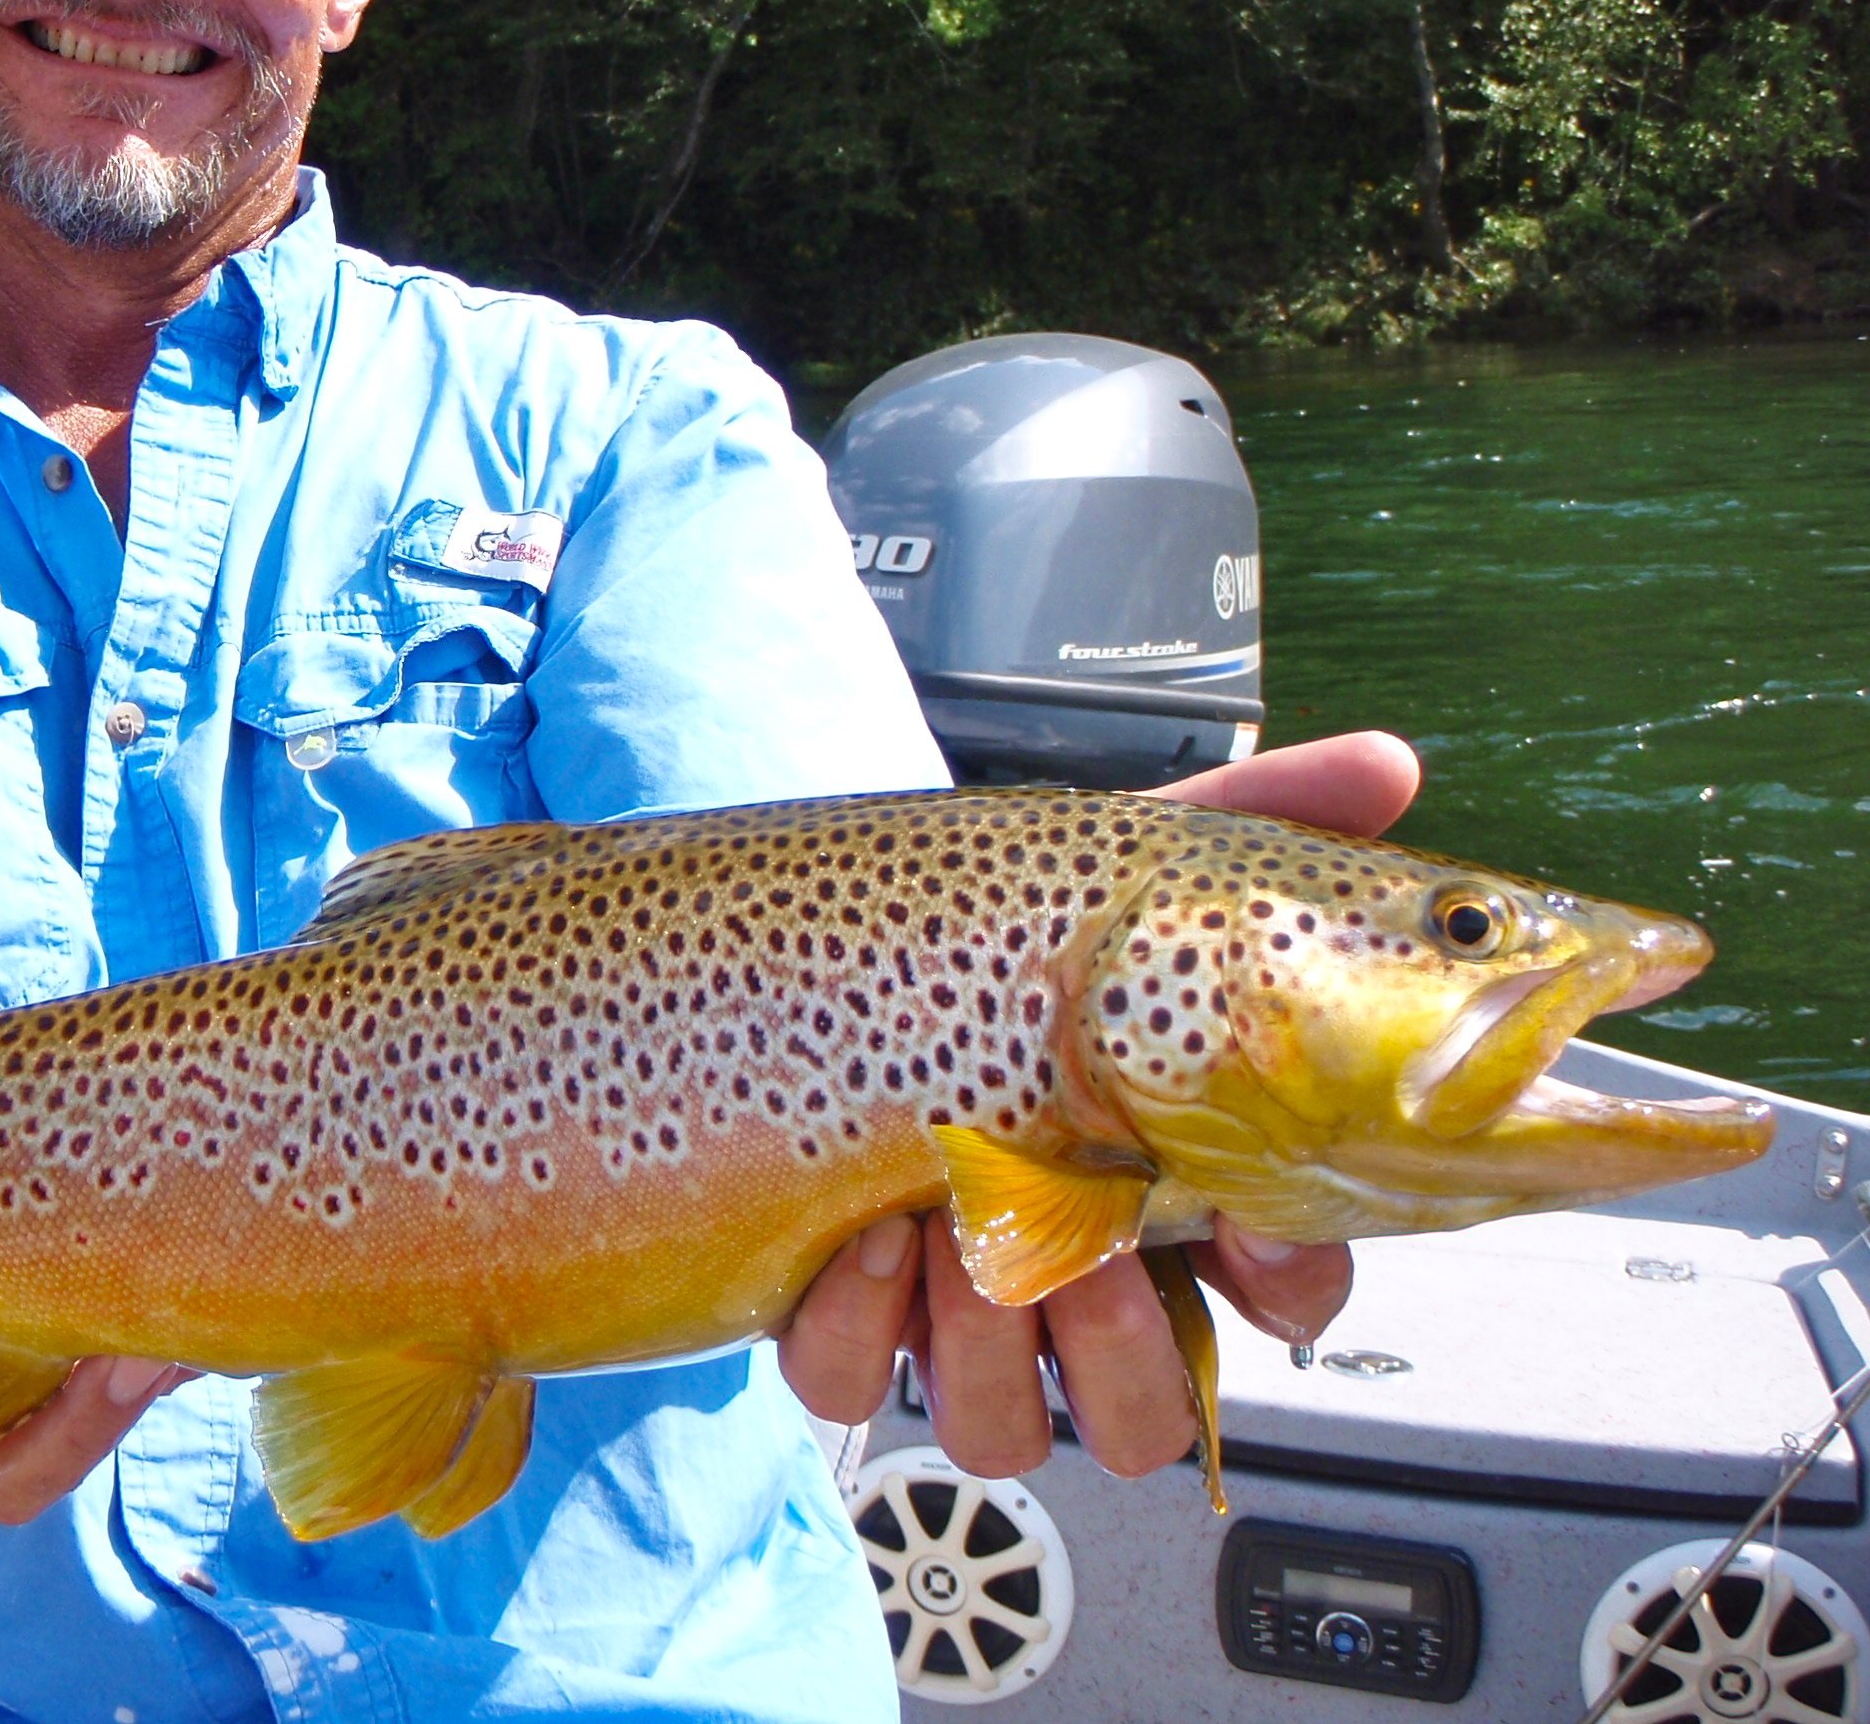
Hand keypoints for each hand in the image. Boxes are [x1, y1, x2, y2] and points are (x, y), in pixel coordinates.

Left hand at [776, 731, 1413, 1476]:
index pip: (1286, 1290)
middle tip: (1088, 1241)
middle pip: (1148, 1407)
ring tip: (951, 1215)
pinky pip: (854, 1381)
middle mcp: (1070, 1275)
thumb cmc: (980, 935)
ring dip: (986, 1334)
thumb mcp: (1115, 872)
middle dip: (1120, 1339)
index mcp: (1168, 1195)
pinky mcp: (832, 1324)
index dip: (1291, 1279)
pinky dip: (856, 1322)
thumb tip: (1388, 761)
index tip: (1257, 1224)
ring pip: (1009, 1421)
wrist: (795, 950)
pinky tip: (856, 1236)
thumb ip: (1257, 819)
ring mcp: (950, 1312)